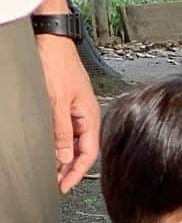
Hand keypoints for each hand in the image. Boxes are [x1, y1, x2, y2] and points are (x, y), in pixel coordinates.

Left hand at [35, 35, 99, 192]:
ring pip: (71, 141)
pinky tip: (49, 147)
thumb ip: (62, 132)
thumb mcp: (58, 102)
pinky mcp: (64, 103)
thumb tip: (63, 158)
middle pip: (80, 151)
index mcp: (90, 117)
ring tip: (51, 169)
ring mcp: (75, 109)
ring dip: (62, 156)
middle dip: (68, 168)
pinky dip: (57, 142)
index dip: (76, 172)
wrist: (51, 37)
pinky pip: (64, 129)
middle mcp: (85, 116)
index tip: (64, 185)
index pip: (87, 154)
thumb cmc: (58, 62)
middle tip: (55, 182)